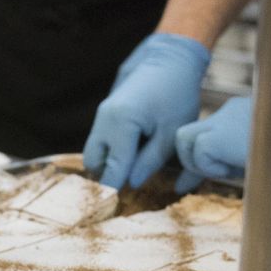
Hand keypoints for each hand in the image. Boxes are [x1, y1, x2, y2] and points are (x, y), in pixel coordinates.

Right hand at [82, 33, 210, 188]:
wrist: (170, 58)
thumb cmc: (176, 94)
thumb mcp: (172, 133)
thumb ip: (149, 162)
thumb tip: (131, 184)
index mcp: (121, 125)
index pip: (112, 170)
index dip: (114, 193)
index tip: (116, 212)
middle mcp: (104, 120)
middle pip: (93, 164)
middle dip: (106, 178)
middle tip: (126, 191)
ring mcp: (101, 115)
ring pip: (94, 152)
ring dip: (109, 164)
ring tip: (131, 172)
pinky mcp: (105, 113)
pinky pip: (100, 140)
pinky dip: (111, 152)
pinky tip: (132, 155)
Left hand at [174, 78, 270, 192]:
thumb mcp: (268, 148)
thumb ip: (245, 158)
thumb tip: (238, 176)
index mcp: (236, 116)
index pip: (202, 136)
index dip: (194, 160)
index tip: (187, 183)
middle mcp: (226, 114)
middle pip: (185, 134)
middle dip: (188, 161)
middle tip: (194, 182)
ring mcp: (222, 120)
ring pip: (185, 141)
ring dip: (203, 164)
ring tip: (233, 169)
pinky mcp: (220, 135)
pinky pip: (200, 153)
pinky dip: (212, 167)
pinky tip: (237, 166)